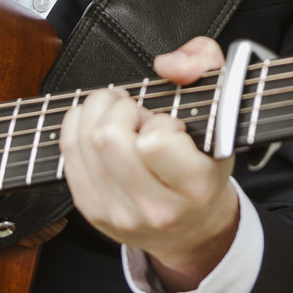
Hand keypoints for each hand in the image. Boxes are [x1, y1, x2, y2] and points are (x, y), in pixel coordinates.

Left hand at [59, 36, 236, 291]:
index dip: (158, 119)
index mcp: (196, 186)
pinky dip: (78, 125)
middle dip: (120, 109)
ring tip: (119, 116)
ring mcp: (120, 213)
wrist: (193, 228)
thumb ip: (205, 64)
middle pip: (109, 138)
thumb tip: (167, 64)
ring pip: (84, 142)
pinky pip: (69, 153)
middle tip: (138, 113)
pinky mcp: (93, 212)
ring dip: (98, 113)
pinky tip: (98, 125)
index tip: (169, 124)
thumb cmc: (206, 163)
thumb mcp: (223, 110)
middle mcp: (156, 208)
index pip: (155, 141)